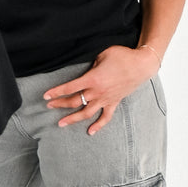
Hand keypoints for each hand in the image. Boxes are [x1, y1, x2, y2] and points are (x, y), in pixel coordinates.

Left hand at [43, 44, 158, 134]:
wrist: (142, 65)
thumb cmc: (122, 56)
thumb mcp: (102, 55)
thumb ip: (91, 64)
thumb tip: (86, 71)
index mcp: (92, 79)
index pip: (70, 88)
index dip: (56, 92)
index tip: (45, 96)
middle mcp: (97, 92)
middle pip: (74, 101)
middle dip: (60, 104)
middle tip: (49, 106)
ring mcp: (106, 99)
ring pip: (86, 113)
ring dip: (73, 119)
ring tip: (61, 124)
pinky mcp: (114, 102)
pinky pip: (106, 117)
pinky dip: (98, 126)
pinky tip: (90, 132)